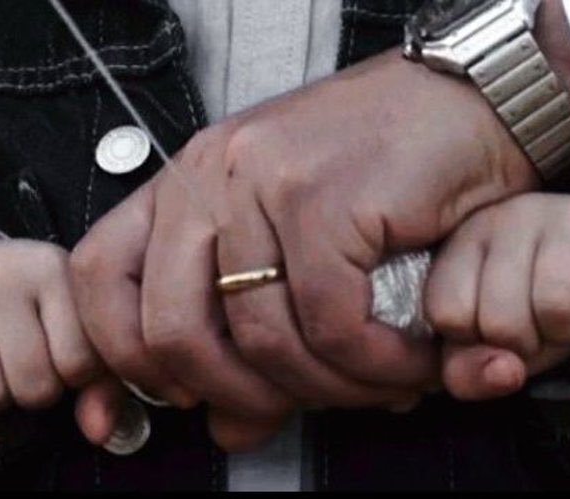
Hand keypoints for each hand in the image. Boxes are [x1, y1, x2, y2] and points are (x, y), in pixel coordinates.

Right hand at [0, 239, 101, 454]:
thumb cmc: (26, 310)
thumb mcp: (71, 327)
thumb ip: (101, 380)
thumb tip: (99, 431)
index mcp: (52, 268)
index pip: (80, 361)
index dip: (74, 379)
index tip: (61, 359)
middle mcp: (1, 272)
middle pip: (33, 384)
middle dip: (33, 392)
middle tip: (21, 366)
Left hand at [72, 49, 539, 449]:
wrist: (470, 101)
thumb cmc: (386, 168)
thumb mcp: (299, 244)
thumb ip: (252, 335)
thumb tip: (227, 430)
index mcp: (186, 182)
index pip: (98, 277)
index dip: (125, 356)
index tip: (177, 395)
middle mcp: (209, 175)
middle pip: (168, 330)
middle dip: (234, 393)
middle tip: (293, 407)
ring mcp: (261, 183)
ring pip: (262, 340)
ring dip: (329, 389)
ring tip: (377, 384)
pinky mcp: (323, 200)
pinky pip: (332, 326)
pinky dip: (376, 365)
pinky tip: (406, 362)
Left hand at [423, 193, 569, 399]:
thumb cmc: (537, 318)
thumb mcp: (489, 351)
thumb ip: (469, 373)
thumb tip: (507, 372)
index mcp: (462, 243)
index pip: (450, 313)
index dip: (480, 344)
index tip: (499, 334)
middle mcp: (508, 217)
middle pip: (503, 319)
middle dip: (530, 344)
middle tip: (544, 327)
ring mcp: (567, 212)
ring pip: (558, 305)